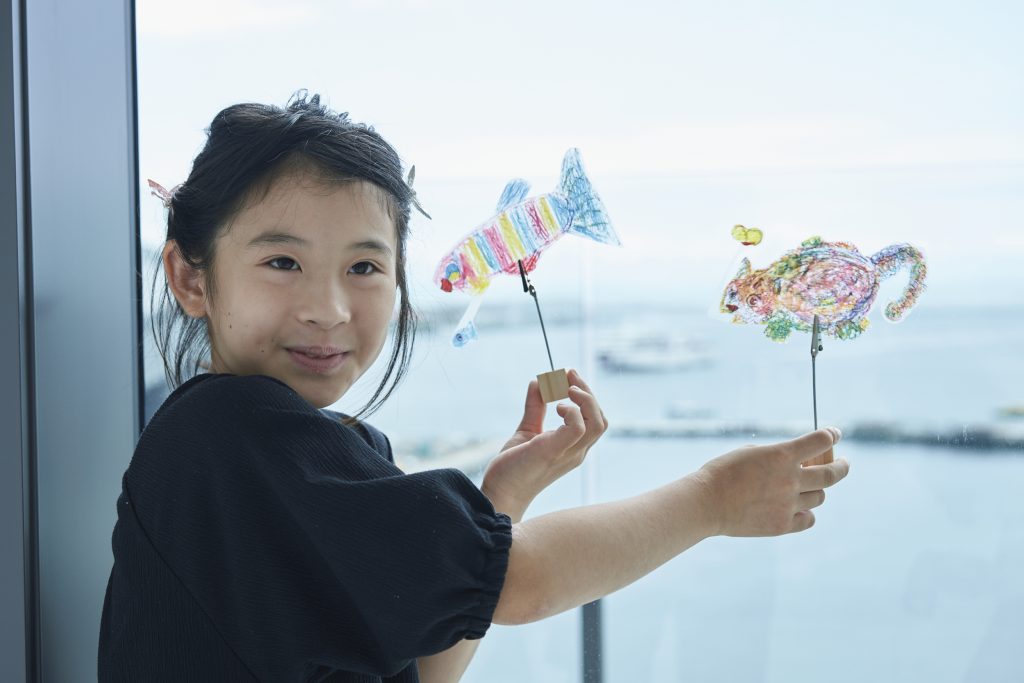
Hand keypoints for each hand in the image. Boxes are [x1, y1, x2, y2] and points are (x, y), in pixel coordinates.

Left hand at [481, 370, 607, 522]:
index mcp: (573, 447)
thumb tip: (538, 381)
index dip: (587, 396)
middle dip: (589, 392)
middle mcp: (576, 451)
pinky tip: (556, 406)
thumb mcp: (528, 429)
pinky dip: (572, 412)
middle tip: (570, 374)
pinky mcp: (553, 452)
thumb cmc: (514, 466)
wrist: (500, 492)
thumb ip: (535, 407)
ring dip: (586, 400)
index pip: (595, 420)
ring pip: (597, 423)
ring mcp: (568, 453)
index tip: (569, 375)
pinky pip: (578, 429)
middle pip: (601, 419)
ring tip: (567, 388)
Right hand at [696, 427, 848, 536]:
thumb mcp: (751, 452)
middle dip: (842, 466)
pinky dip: (806, 513)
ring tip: (808, 487)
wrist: (707, 502)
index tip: (834, 434)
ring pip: (819, 497)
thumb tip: (797, 461)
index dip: (831, 435)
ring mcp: (788, 504)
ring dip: (816, 490)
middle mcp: (791, 479)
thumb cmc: (723, 472)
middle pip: (832, 474)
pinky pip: (808, 519)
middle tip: (844, 463)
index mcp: (782, 455)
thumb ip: (778, 456)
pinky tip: (798, 508)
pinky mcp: (783, 525)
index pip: (820, 441)